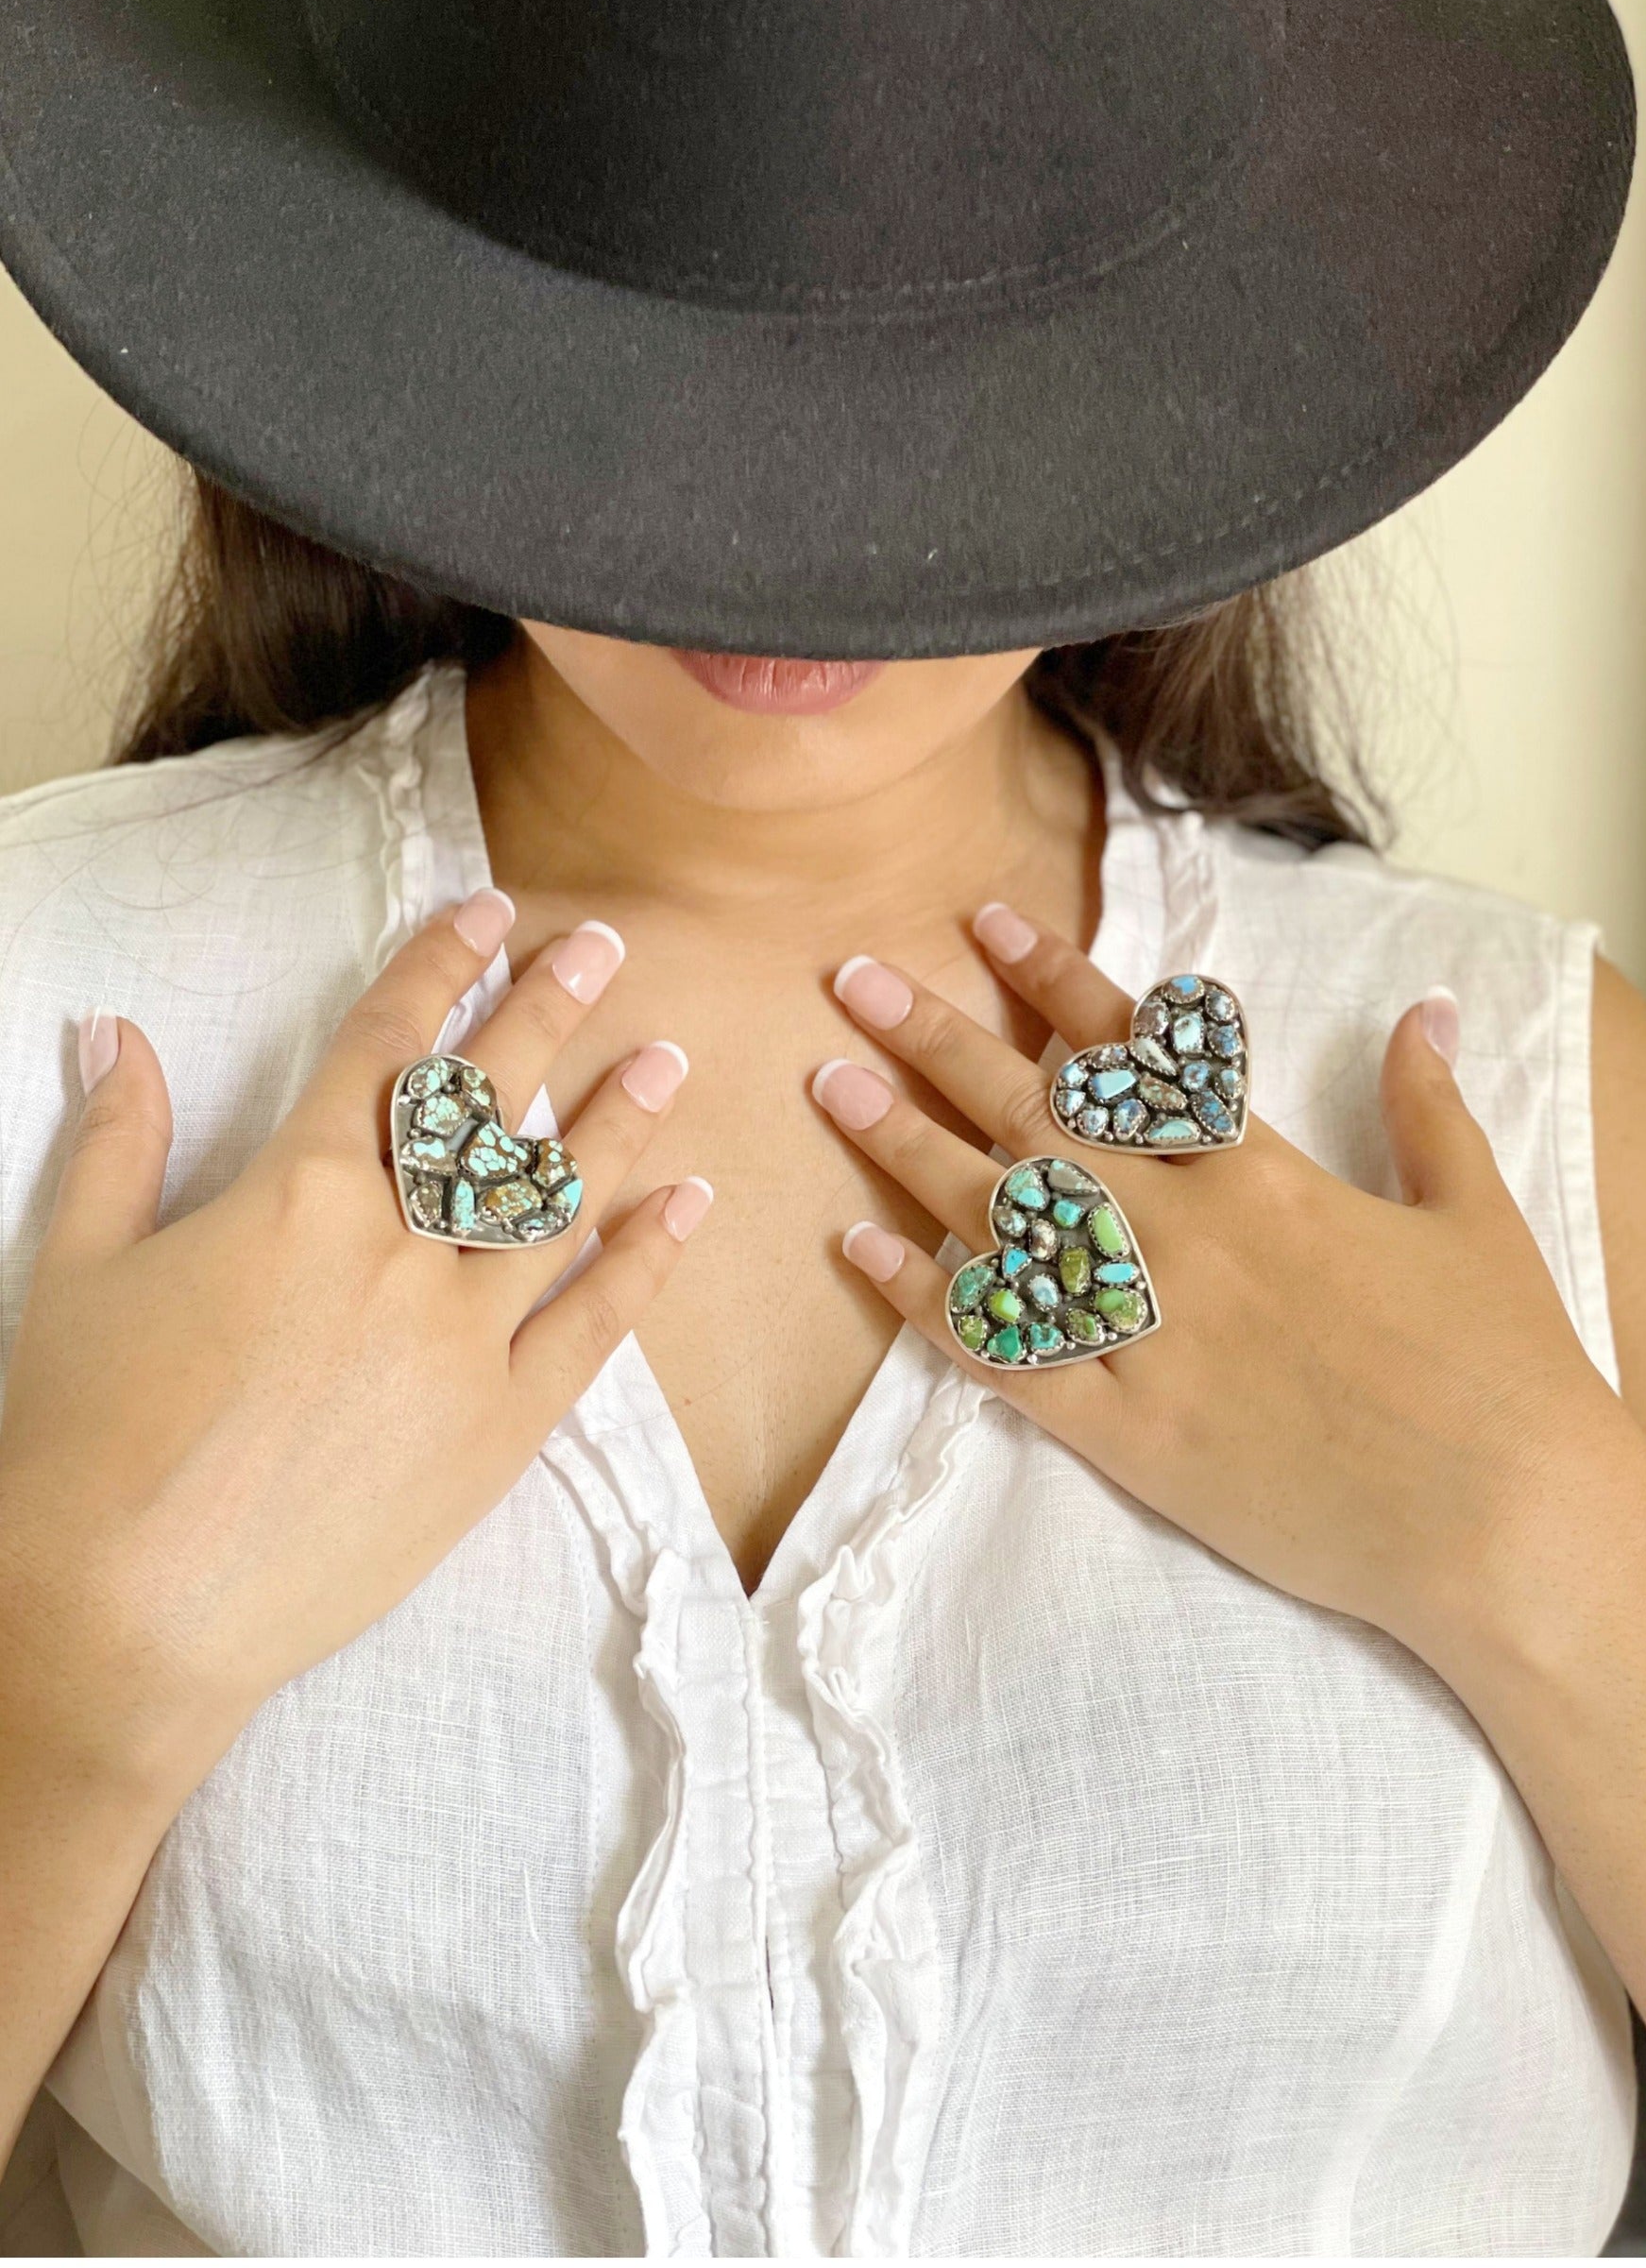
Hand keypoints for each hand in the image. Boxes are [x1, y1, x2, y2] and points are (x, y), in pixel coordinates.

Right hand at [0, 895, 709, 1801]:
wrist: (123, 1618)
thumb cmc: (79, 1443)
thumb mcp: (75, 1268)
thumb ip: (115, 1140)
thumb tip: (115, 1030)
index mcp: (294, 1192)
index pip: (385, 1048)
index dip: (438, 967)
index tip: (488, 910)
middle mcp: (396, 1248)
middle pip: (491, 1103)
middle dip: (550, 1010)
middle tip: (607, 946)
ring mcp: (460, 1340)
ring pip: (560, 1201)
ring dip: (621, 1122)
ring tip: (669, 1060)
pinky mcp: (499, 1430)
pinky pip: (594, 1327)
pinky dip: (647, 1260)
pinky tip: (688, 1206)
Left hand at [811, 906, 1645, 1672]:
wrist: (1510, 1526)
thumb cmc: (1510, 1371)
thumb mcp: (1479, 1217)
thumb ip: (1429, 1110)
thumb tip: (1425, 1012)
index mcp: (1269, 1177)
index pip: (1137, 1056)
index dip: (1057, 981)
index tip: (985, 922)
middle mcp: (1192, 1238)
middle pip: (1038, 1118)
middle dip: (939, 1040)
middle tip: (854, 979)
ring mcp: (1153, 1334)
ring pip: (1003, 1221)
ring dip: (907, 1146)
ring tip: (830, 1084)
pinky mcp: (1131, 1434)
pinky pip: (1005, 1357)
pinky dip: (927, 1303)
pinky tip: (861, 1249)